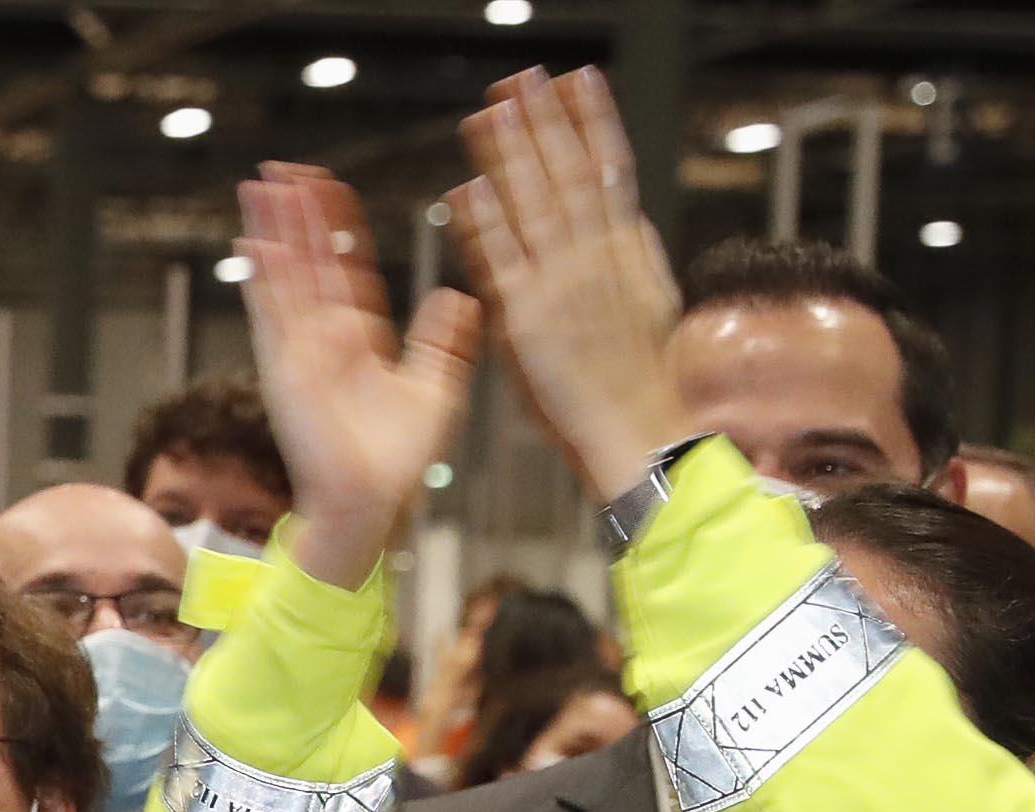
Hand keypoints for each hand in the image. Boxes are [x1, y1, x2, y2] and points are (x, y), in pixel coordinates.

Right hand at [235, 163, 482, 590]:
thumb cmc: (400, 459)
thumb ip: (442, 341)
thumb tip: (458, 297)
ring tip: (260, 184)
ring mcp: (301, 350)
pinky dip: (261, 278)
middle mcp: (325, 336)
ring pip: (286, 275)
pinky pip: (272, 313)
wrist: (372, 501)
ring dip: (273, 230)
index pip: (345, 265)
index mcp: (360, 335)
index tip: (327, 185)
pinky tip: (251, 241)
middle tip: (282, 167)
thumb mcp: (436, 388)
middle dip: (295, 213)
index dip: (336, 225)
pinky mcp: (285, 368)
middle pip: (307, 259)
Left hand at [456, 68, 692, 503]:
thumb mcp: (649, 302)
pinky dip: (484, 226)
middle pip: (567, 175)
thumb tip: (630, 217)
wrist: (642, 433)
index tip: (578, 77)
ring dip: (510, 158)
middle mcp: (595, 258)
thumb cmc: (641, 378)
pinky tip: (464, 190)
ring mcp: (561, 286)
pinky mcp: (528, 322)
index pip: (607, 169)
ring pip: (533, 208)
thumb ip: (634, 256)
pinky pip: (500, 265)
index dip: (591, 120)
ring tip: (489, 110)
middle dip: (544, 122)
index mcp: (625, 251)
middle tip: (523, 75)